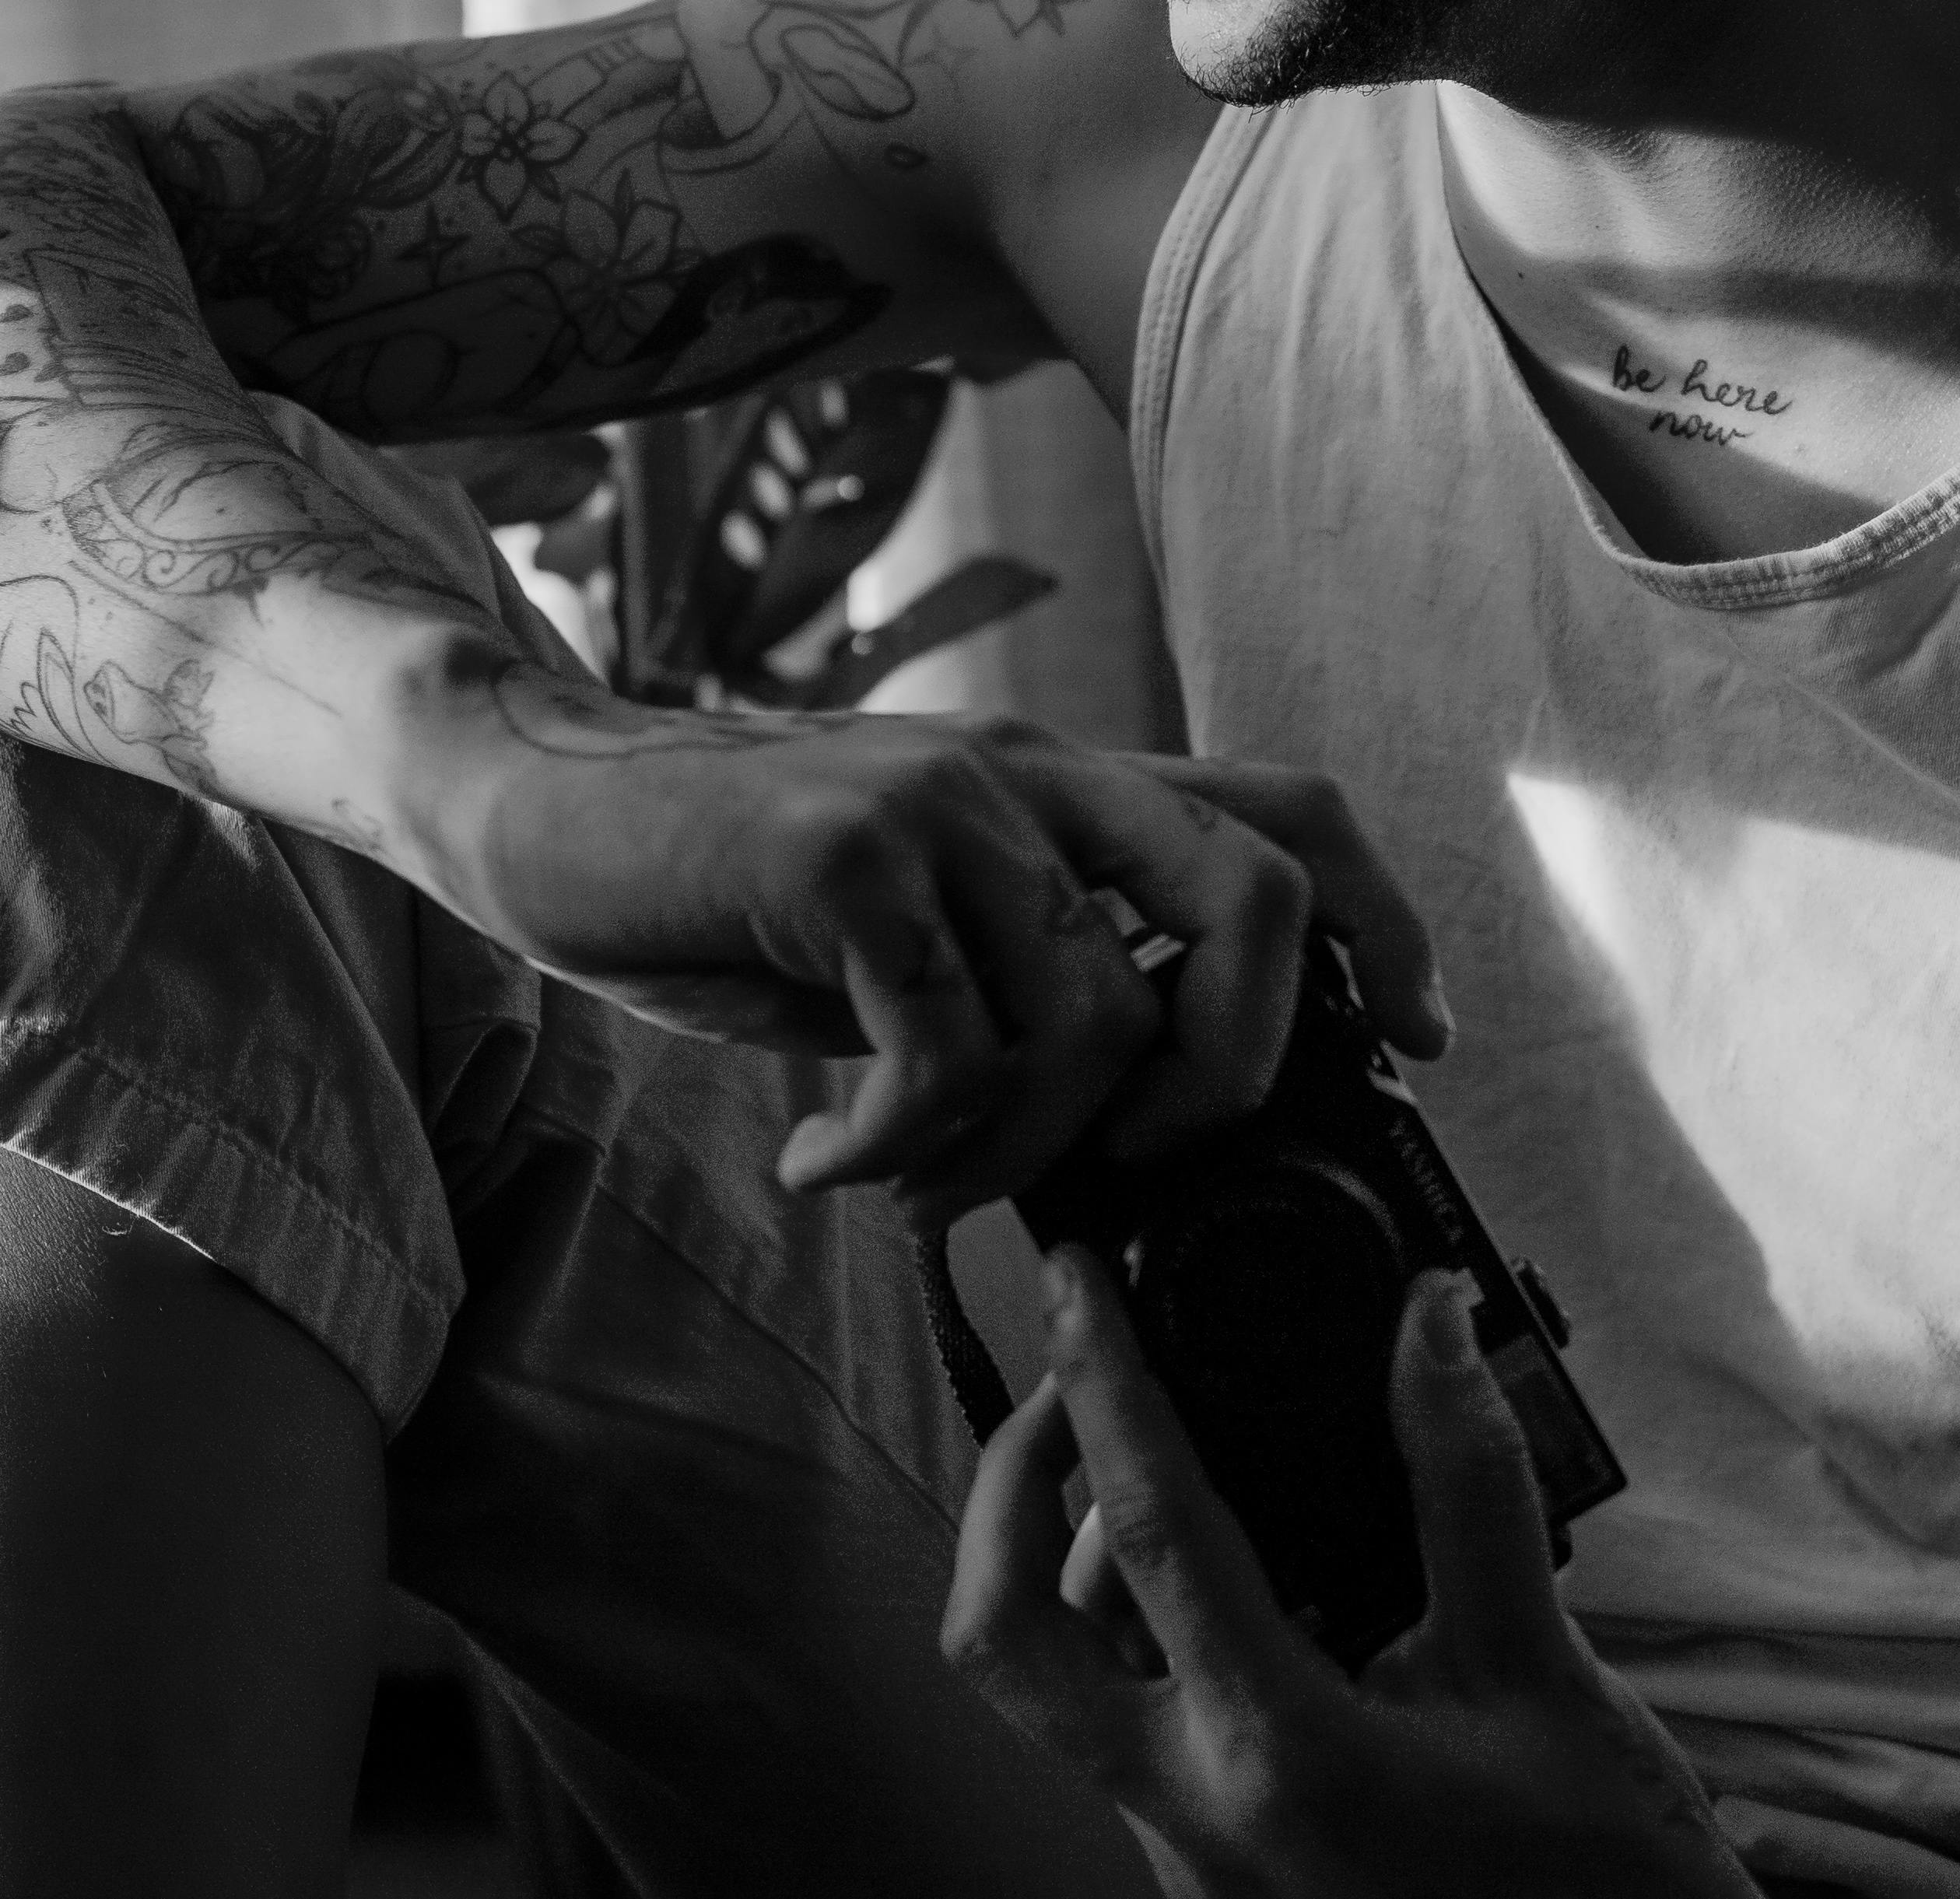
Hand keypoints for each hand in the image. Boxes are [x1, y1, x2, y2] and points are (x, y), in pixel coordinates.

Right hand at [412, 655, 1447, 1216]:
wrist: (539, 798)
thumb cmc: (733, 892)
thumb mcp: (917, 925)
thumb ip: (1027, 981)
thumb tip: (1135, 1125)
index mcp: (1065, 787)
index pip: (1287, 811)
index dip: (1388, 921)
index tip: (1419, 1040)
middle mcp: (1028, 774)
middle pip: (1252, 894)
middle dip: (1236, 1067)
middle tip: (1136, 1163)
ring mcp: (939, 802)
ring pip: (1090, 1018)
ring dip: (1007, 1155)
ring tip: (905, 1184)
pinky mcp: (838, 853)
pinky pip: (940, 1052)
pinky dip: (893, 1151)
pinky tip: (818, 1165)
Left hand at [943, 1251, 1757, 1898]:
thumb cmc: (1594, 1883)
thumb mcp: (1543, 1671)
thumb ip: (1468, 1484)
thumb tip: (1431, 1320)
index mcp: (1275, 1752)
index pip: (1144, 1525)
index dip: (1101, 1379)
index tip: (1071, 1279)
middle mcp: (1194, 1814)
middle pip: (1003, 1635)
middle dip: (1006, 1490)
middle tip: (1069, 1388)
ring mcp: (1187, 1856)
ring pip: (1049, 1691)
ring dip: (1058, 1563)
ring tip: (1140, 1459)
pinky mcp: (1209, 1868)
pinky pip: (1121, 1731)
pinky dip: (1132, 1630)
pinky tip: (1224, 1572)